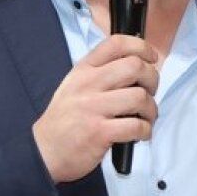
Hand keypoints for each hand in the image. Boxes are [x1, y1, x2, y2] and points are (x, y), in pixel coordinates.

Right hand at [33, 34, 159, 182]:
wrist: (44, 151)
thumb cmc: (64, 120)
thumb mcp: (74, 86)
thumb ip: (100, 74)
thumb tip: (137, 68)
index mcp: (83, 70)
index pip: (116, 44)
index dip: (141, 47)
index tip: (151, 57)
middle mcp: (88, 84)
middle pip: (134, 66)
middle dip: (152, 79)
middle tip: (149, 92)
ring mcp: (93, 108)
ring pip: (139, 97)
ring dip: (150, 109)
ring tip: (145, 118)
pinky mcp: (99, 132)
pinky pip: (136, 126)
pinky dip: (145, 130)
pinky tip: (139, 134)